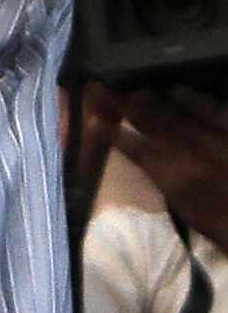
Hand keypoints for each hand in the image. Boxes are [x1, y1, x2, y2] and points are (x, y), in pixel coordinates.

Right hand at [92, 86, 227, 256]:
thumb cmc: (219, 222)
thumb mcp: (185, 208)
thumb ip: (167, 182)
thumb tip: (151, 160)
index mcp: (178, 178)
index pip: (139, 150)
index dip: (115, 135)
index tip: (95, 121)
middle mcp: (195, 153)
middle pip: (157, 124)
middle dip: (132, 106)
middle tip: (113, 92)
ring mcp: (219, 138)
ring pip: (183, 111)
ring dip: (160, 99)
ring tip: (142, 90)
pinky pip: (216, 108)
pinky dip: (197, 99)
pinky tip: (182, 91)